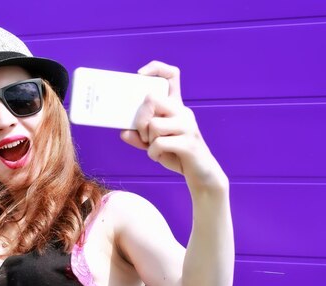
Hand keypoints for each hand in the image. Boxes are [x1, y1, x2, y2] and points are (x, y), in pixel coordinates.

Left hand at [120, 61, 227, 189]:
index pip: (171, 76)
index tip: (140, 75)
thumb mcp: (155, 144)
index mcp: (176, 107)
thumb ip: (139, 137)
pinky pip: (160, 143)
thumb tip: (123, 132)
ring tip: (154, 148)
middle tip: (143, 134)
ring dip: (147, 140)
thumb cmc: (177, 155)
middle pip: (153, 99)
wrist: (202, 175)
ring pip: (154, 124)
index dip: (156, 68)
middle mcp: (183, 112)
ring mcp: (188, 126)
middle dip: (140, 118)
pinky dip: (152, 153)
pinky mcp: (189, 143)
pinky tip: (158, 157)